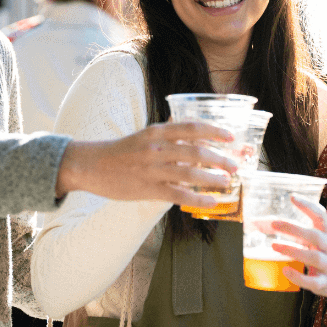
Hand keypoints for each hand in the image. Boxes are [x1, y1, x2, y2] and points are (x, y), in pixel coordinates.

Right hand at [56, 122, 236, 207]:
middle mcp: (156, 148)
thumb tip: (187, 125)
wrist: (91, 165)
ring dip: (213, 178)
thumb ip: (166, 132)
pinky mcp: (147, 189)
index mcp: (156, 131)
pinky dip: (197, 198)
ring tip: (227, 182)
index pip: (191, 128)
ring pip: (190, 173)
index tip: (231, 137)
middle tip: (236, 164)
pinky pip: (178, 194)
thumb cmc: (120, 151)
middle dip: (220, 158)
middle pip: (195, 151)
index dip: (214, 131)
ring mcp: (152, 169)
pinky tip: (211, 202)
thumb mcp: (144, 135)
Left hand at [269, 195, 326, 315]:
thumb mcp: (318, 240)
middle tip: (274, 223)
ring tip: (274, 245)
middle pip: (314, 236)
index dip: (308, 206)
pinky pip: (314, 281)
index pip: (321, 216)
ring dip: (293, 250)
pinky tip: (286, 271)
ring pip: (314, 257)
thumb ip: (297, 232)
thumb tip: (260, 224)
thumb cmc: (324, 254)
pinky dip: (299, 276)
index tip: (293, 197)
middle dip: (294, 229)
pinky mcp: (325, 283)